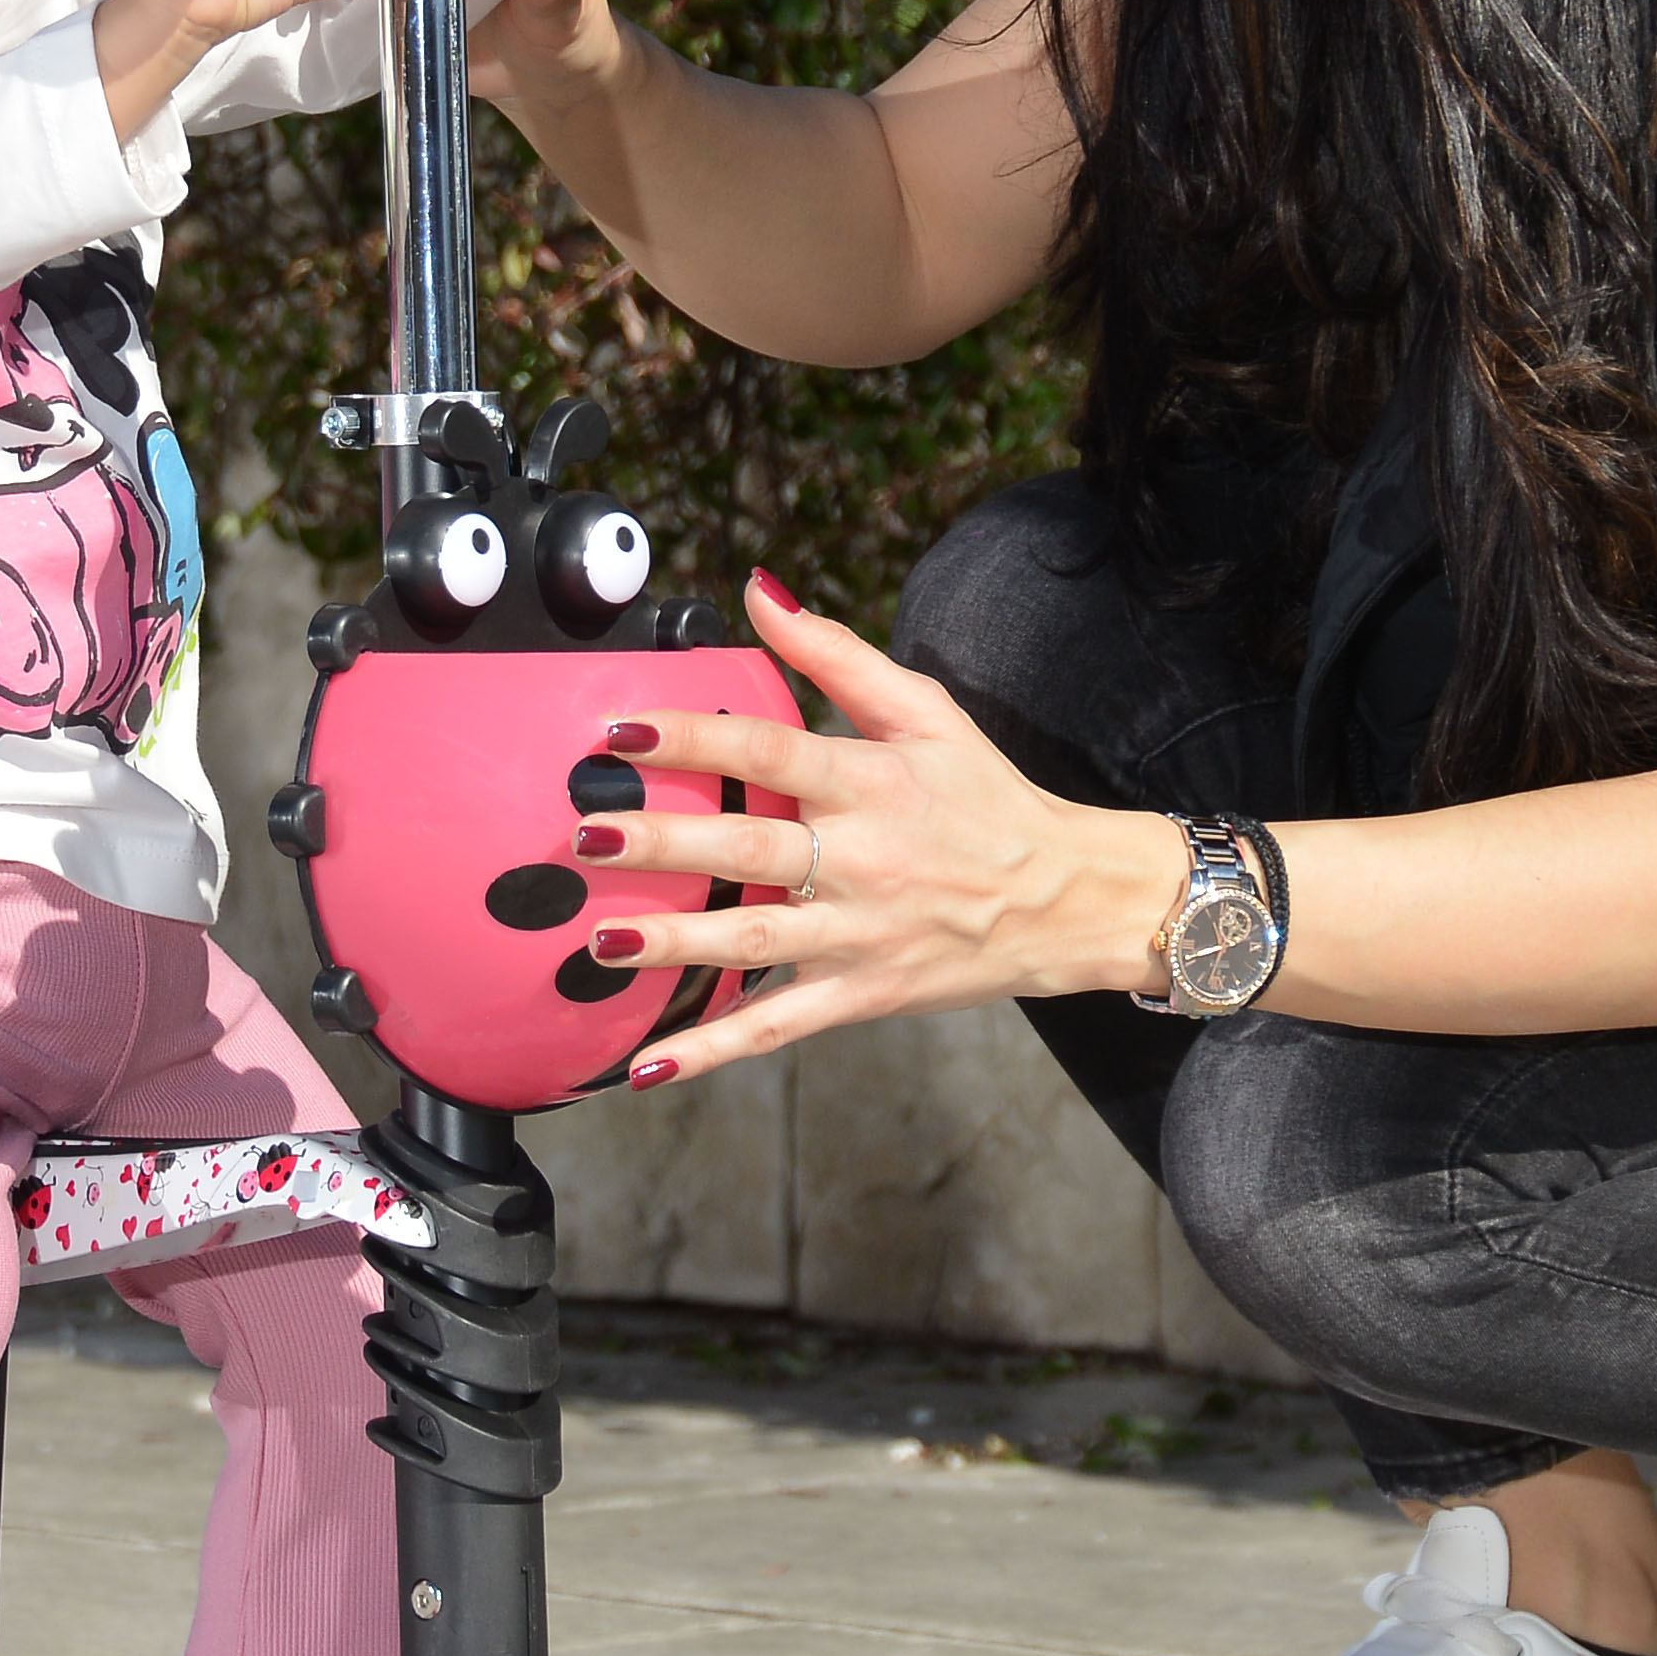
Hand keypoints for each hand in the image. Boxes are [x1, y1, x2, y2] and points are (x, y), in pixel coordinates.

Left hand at [561, 573, 1184, 1079]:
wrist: (1068, 899)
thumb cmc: (988, 798)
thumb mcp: (927, 711)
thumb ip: (835, 653)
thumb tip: (758, 590)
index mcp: (872, 780)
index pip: (769, 750)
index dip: (693, 740)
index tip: (619, 732)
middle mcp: (862, 858)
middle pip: (749, 851)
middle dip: (663, 845)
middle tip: (588, 836)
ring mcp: (860, 933)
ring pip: (755, 941)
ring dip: (674, 945)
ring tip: (598, 938)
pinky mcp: (863, 994)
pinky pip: (780, 1025)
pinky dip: (716, 1049)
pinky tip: (650, 1065)